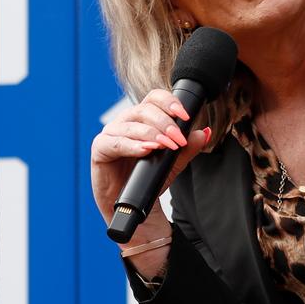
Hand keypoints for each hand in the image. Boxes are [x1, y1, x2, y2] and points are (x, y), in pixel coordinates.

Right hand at [90, 88, 210, 228]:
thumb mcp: (173, 163)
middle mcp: (125, 122)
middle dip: (165, 124)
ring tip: (166, 146)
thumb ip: (188, 148)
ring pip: (131, 125)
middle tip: (178, 140)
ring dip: (152, 134)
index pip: (154, 99)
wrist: (131, 204)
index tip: (185, 116)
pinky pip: (116, 143)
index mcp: (141, 119)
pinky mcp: (100, 149)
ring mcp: (111, 134)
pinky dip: (132, 146)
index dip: (169, 102)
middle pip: (144, 110)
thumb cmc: (147, 178)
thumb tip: (204, 133)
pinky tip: (146, 150)